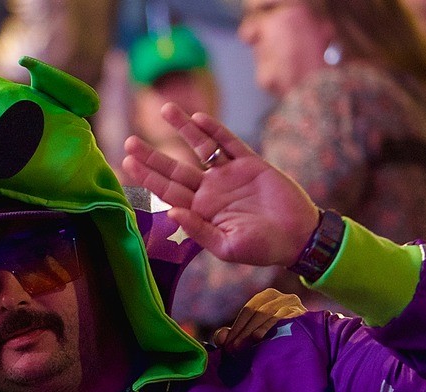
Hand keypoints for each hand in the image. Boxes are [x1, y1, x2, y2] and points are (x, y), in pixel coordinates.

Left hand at [121, 104, 319, 267]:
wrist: (298, 236)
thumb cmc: (262, 248)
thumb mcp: (227, 246)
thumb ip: (198, 230)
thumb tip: (172, 212)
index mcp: (201, 212)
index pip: (167, 192)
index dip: (148, 177)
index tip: (128, 163)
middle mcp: (211, 191)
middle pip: (175, 169)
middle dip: (153, 156)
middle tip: (129, 142)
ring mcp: (229, 175)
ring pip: (201, 148)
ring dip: (184, 129)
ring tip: (165, 109)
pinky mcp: (251, 164)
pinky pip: (230, 143)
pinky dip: (216, 130)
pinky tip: (200, 117)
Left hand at [212, 288, 305, 351]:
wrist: (310, 341)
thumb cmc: (279, 337)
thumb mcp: (254, 333)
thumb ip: (235, 333)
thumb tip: (220, 337)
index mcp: (267, 297)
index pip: (248, 310)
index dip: (235, 328)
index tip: (225, 345)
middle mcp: (281, 296)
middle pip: (256, 312)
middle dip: (241, 332)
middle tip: (231, 350)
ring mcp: (292, 303)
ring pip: (266, 314)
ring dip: (250, 331)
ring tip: (239, 347)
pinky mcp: (301, 311)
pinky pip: (281, 318)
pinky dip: (267, 327)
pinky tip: (257, 337)